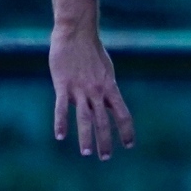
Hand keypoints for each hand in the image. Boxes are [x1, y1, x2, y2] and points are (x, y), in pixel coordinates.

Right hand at [50, 28, 135, 159]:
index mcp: (110, 87)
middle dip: (105, 141)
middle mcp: (98, 91)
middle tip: (105, 157)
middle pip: (104, 121)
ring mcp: (80, 89)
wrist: (76, 33)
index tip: (129, 145)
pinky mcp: (63, 85)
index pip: (123, 114)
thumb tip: (110, 104)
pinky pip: (62, 108)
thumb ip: (107, 89)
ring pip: (85, 118)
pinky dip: (61, 123)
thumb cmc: (91, 51)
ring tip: (87, 153)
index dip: (126, 131)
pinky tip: (60, 136)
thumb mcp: (106, 70)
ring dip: (86, 137)